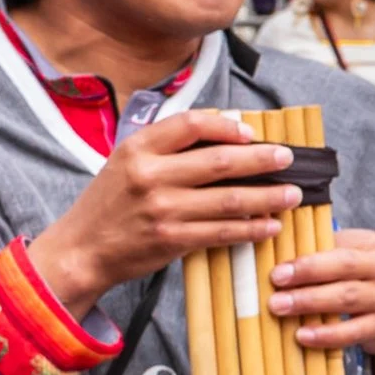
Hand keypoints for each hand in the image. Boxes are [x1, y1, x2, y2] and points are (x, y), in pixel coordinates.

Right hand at [28, 110, 296, 314]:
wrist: (82, 249)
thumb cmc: (110, 203)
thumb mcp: (127, 162)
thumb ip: (167, 147)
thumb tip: (226, 131)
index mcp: (139, 148)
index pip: (192, 124)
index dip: (228, 126)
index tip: (252, 133)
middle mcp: (150, 175)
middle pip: (220, 161)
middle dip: (262, 160)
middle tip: (289, 159)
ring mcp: (163, 209)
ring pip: (229, 200)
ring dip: (268, 197)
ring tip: (293, 194)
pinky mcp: (172, 240)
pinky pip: (223, 232)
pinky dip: (252, 228)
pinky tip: (271, 225)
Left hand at [268, 227, 374, 374]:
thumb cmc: (363, 284)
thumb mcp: (353, 260)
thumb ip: (324, 252)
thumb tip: (274, 250)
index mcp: (373, 244)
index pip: (337, 243)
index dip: (305, 255)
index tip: (276, 266)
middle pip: (344, 266)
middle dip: (307, 272)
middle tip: (275, 281)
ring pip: (346, 297)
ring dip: (310, 301)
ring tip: (279, 307)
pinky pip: (352, 331)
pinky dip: (326, 334)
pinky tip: (302, 336)